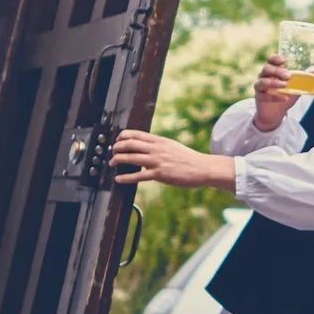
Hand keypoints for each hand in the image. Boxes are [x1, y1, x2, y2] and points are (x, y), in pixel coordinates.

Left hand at [110, 129, 233, 190]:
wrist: (202, 168)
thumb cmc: (188, 159)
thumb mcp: (172, 146)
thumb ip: (158, 146)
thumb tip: (146, 148)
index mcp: (159, 141)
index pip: (136, 134)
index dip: (122, 136)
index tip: (117, 140)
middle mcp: (156, 149)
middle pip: (130, 144)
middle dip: (117, 147)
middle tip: (112, 152)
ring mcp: (157, 161)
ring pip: (131, 158)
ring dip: (117, 160)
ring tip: (111, 163)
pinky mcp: (159, 174)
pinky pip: (138, 176)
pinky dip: (125, 177)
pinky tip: (118, 179)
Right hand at [251, 55, 293, 130]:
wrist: (276, 113)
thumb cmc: (286, 94)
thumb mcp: (298, 86)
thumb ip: (308, 79)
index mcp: (273, 70)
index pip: (271, 60)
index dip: (275, 58)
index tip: (283, 60)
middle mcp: (264, 76)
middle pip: (266, 69)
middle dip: (277, 71)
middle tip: (288, 76)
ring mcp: (260, 87)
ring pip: (262, 81)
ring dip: (274, 83)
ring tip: (285, 85)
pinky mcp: (259, 97)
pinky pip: (263, 95)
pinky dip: (274, 97)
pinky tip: (284, 99)